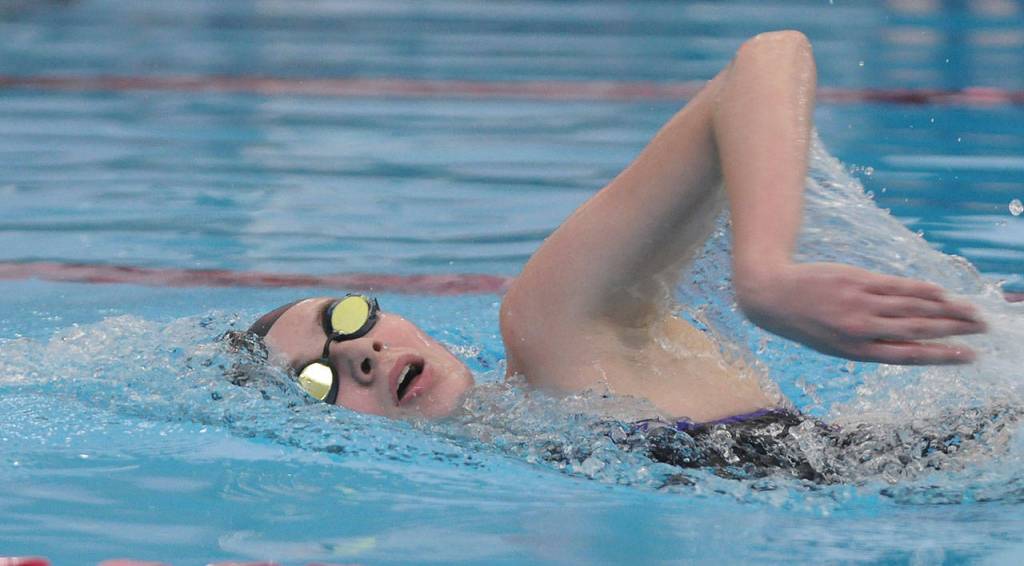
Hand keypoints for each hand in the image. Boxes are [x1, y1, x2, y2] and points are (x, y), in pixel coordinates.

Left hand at [735, 262, 986, 363]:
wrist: (771, 295)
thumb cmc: (805, 323)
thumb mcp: (833, 344)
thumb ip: (868, 343)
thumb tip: (906, 341)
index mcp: (856, 352)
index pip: (910, 356)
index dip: (943, 357)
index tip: (970, 356)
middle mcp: (861, 330)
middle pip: (919, 331)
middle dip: (955, 330)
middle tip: (983, 329)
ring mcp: (860, 304)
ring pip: (913, 308)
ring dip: (947, 309)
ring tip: (972, 311)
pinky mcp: (857, 281)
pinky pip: (896, 287)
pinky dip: (921, 290)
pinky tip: (941, 292)